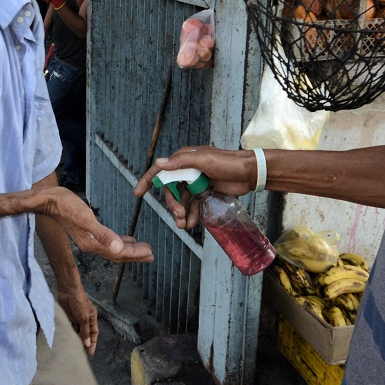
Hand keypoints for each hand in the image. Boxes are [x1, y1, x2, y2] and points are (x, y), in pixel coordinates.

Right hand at [46, 187, 152, 262]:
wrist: (51, 201)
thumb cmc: (67, 207)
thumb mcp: (86, 219)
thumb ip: (103, 235)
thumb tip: (119, 248)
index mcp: (92, 244)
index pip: (118, 253)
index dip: (135, 254)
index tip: (150, 253)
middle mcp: (92, 245)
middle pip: (118, 254)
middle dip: (135, 255)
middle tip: (151, 255)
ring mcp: (90, 239)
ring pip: (114, 248)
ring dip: (130, 250)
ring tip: (144, 250)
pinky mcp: (89, 231)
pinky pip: (109, 241)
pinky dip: (120, 241)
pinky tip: (127, 239)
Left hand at [58, 286, 99, 354]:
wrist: (68, 290)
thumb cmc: (79, 301)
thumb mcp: (83, 317)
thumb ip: (85, 331)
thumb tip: (87, 344)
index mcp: (92, 318)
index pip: (93, 333)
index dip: (92, 343)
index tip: (90, 353)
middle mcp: (84, 319)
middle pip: (85, 334)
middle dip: (83, 343)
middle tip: (80, 354)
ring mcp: (75, 318)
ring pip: (76, 332)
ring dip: (75, 339)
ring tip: (73, 349)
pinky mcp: (67, 317)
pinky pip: (68, 328)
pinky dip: (68, 334)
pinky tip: (66, 340)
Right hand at [133, 146, 256, 229]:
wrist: (248, 173)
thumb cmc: (227, 163)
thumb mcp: (204, 160)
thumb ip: (181, 163)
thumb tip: (159, 163)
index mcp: (183, 160)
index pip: (161, 170)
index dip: (147, 181)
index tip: (137, 193)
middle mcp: (187, 170)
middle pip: (170, 190)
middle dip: (172, 205)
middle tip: (178, 216)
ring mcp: (195, 182)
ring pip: (181, 200)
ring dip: (180, 213)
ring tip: (184, 225)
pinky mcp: (204, 192)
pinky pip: (192, 205)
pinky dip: (190, 215)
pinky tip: (191, 223)